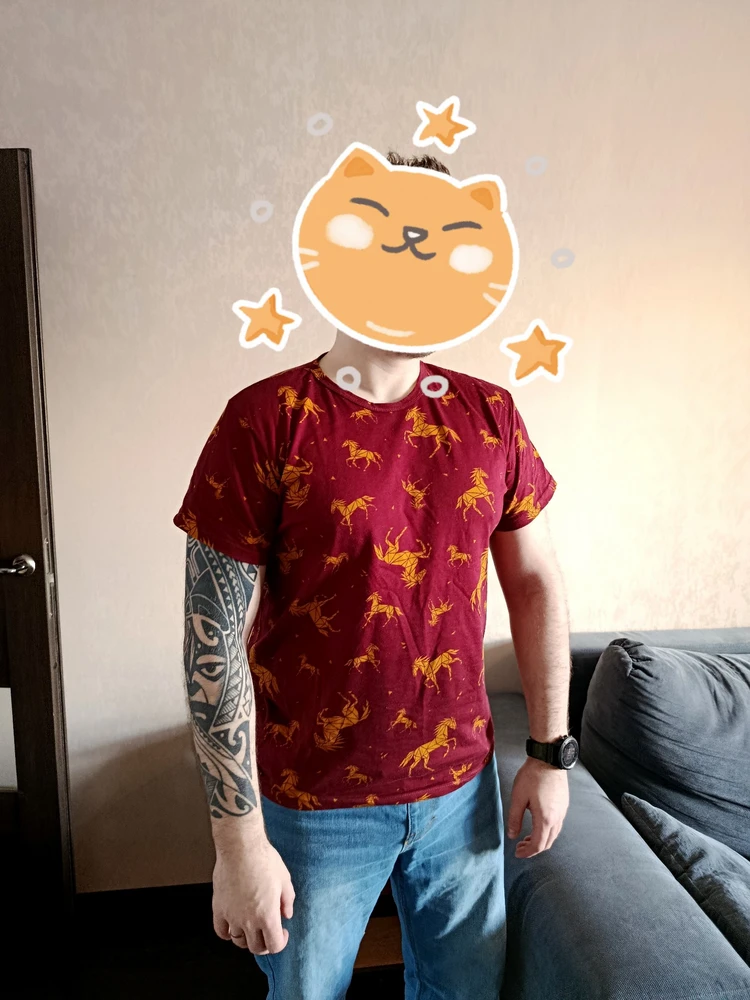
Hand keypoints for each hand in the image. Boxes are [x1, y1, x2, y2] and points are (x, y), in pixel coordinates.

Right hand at [212, 836, 295, 953]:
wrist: (240, 847)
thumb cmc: (264, 859)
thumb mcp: (285, 879)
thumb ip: (288, 900)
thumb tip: (287, 914)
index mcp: (267, 916)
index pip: (274, 945)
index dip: (282, 942)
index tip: (283, 933)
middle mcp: (249, 920)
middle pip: (256, 947)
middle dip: (265, 943)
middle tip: (269, 932)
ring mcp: (232, 916)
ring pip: (238, 941)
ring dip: (247, 939)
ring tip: (252, 928)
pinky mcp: (219, 908)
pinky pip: (221, 931)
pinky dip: (227, 933)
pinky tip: (233, 926)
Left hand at [506, 757, 568, 857]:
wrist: (549, 758)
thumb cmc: (532, 776)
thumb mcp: (518, 797)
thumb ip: (515, 818)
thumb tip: (512, 835)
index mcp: (546, 818)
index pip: (538, 845)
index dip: (527, 852)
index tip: (517, 853)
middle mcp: (557, 818)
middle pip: (548, 842)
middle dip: (533, 848)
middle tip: (520, 847)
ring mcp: (563, 811)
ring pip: (553, 834)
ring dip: (540, 839)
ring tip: (526, 837)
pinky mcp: (564, 804)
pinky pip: (557, 825)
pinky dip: (547, 830)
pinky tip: (537, 824)